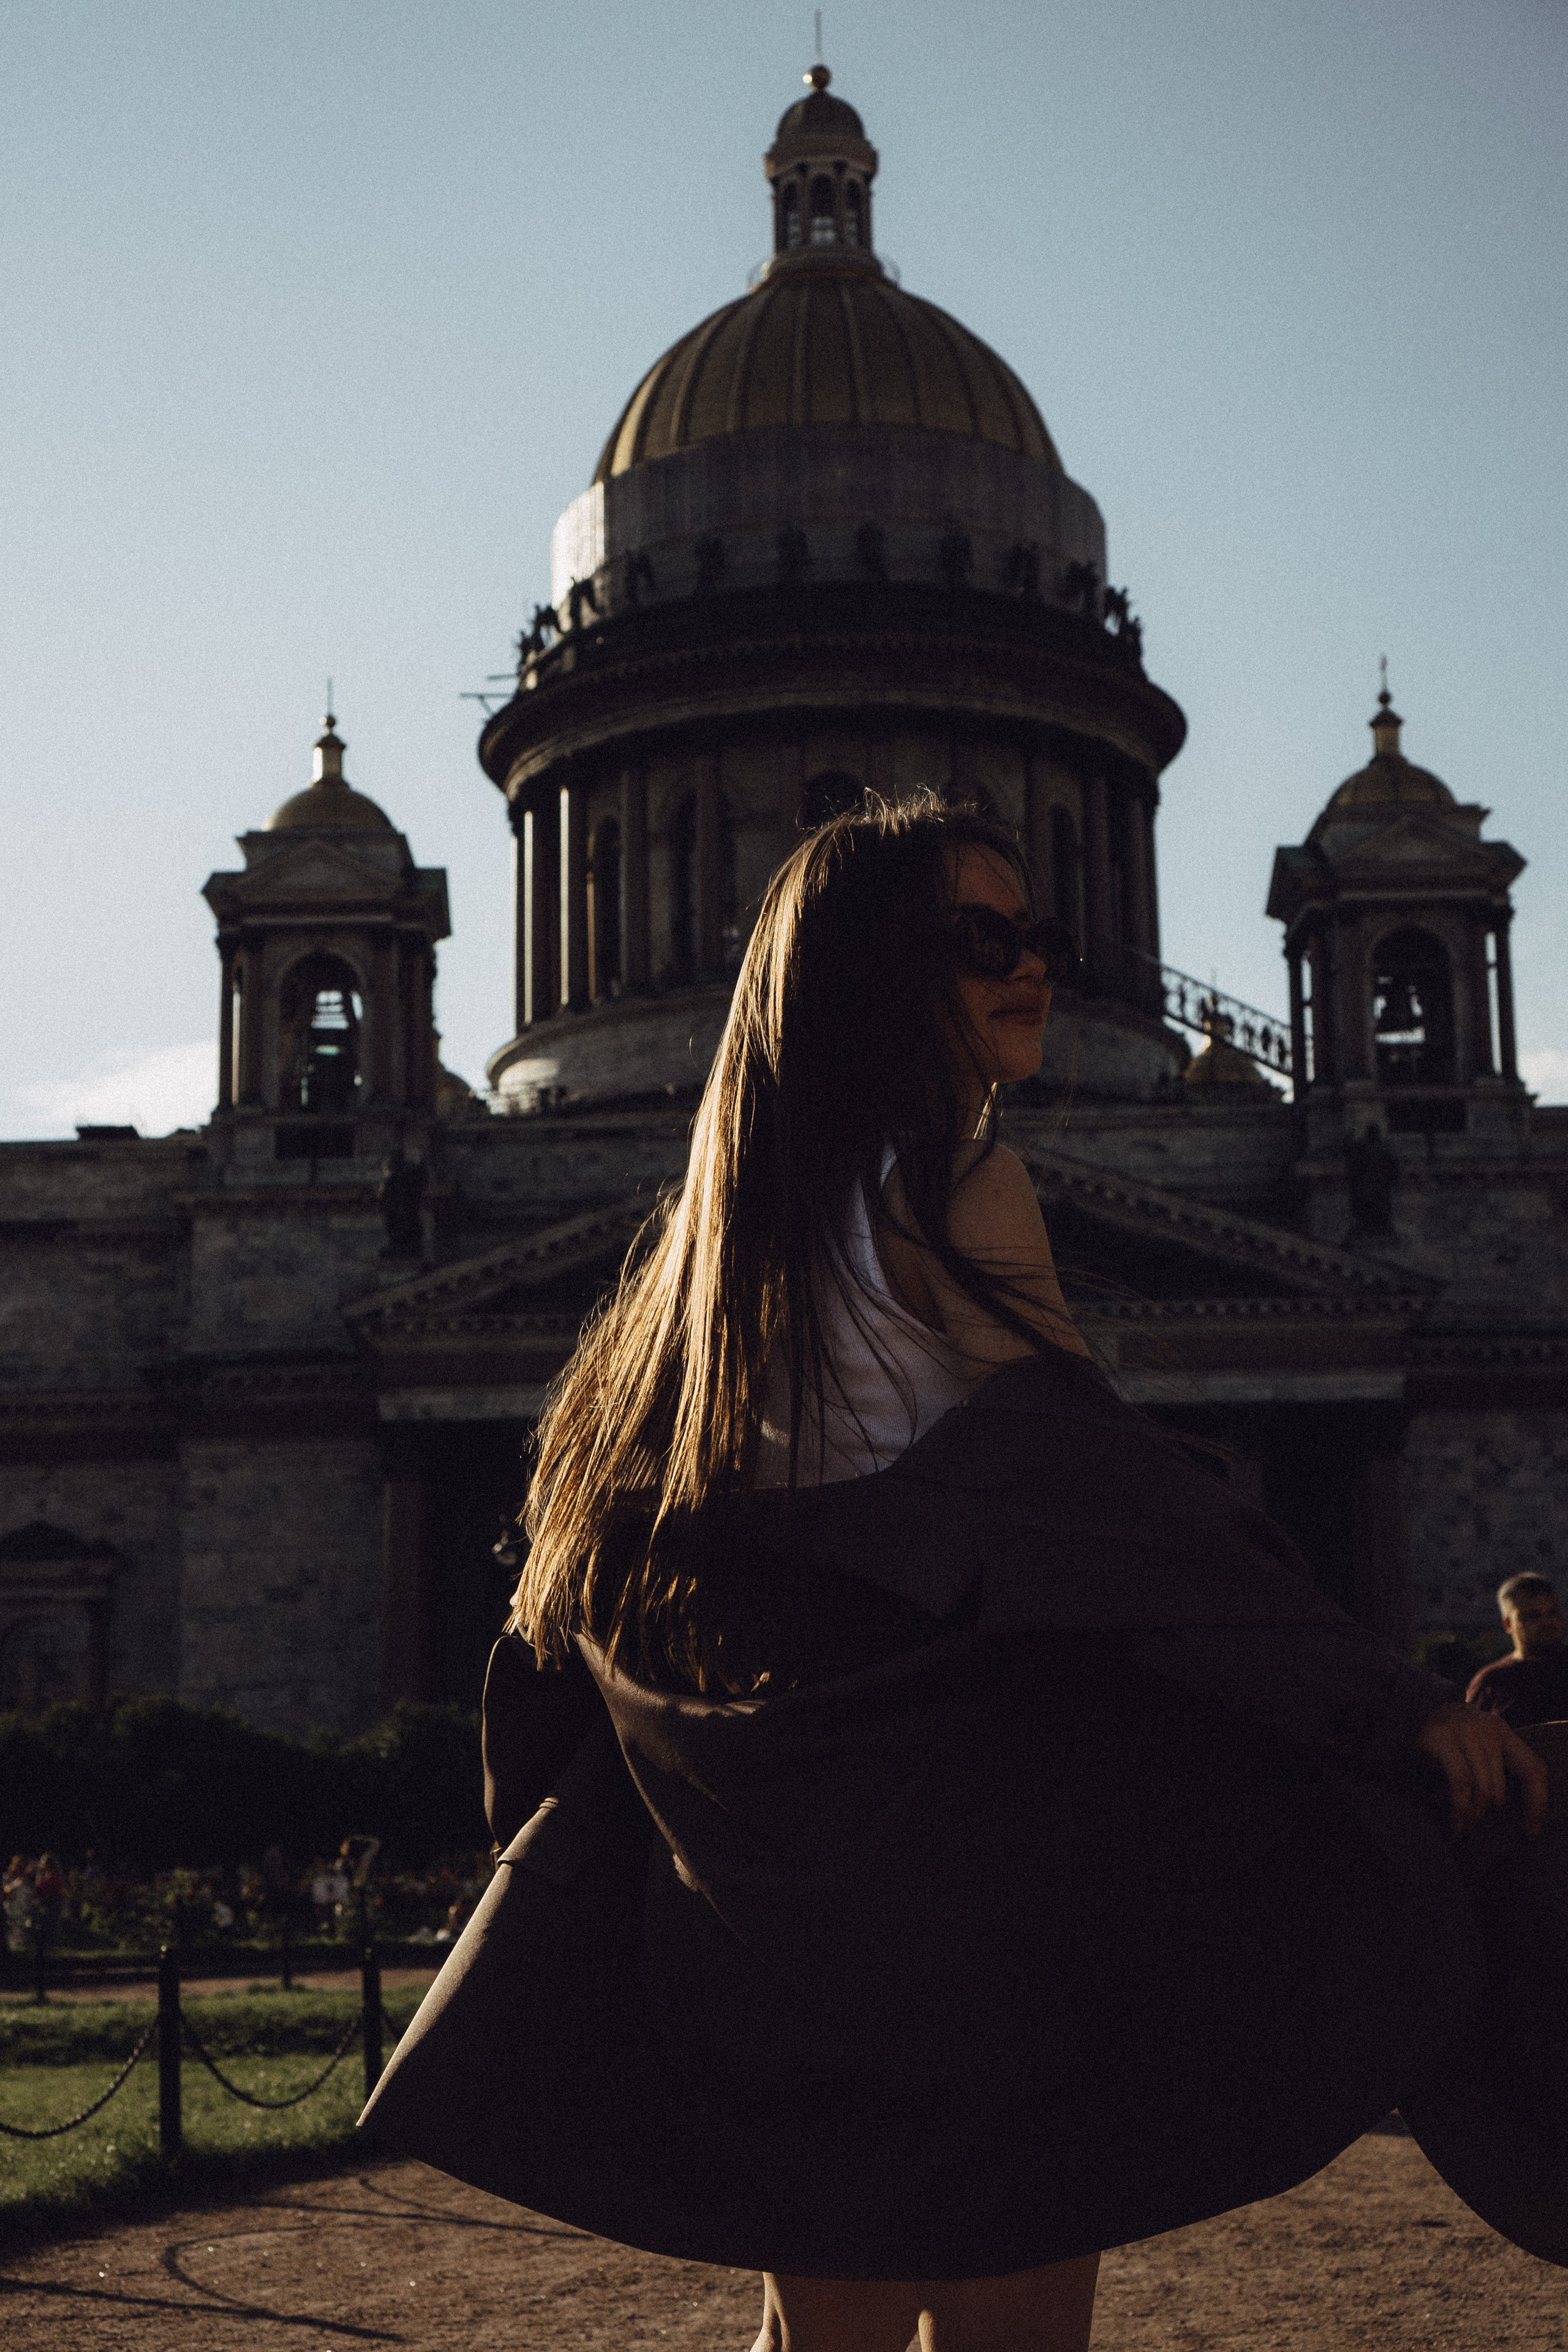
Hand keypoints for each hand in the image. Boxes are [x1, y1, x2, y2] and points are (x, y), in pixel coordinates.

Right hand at [1417, 1700, 1548, 1837]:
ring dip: (1472, 1815)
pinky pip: (1460, 1781)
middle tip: (1474, 1828)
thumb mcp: (1475, 1745)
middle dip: (1486, 1814)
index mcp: (1502, 1732)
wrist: (1404, 1708)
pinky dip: (1460, 1806)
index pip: (1534, 1769)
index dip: (1537, 1803)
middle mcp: (1487, 1728)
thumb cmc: (1445, 1738)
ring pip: (1482, 1787)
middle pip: (1499, 1787)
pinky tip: (1455, 1822)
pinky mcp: (1442, 1737)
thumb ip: (1494, 1766)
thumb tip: (1511, 1812)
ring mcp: (1465, 1731)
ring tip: (1463, 1826)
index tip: (1531, 1831)